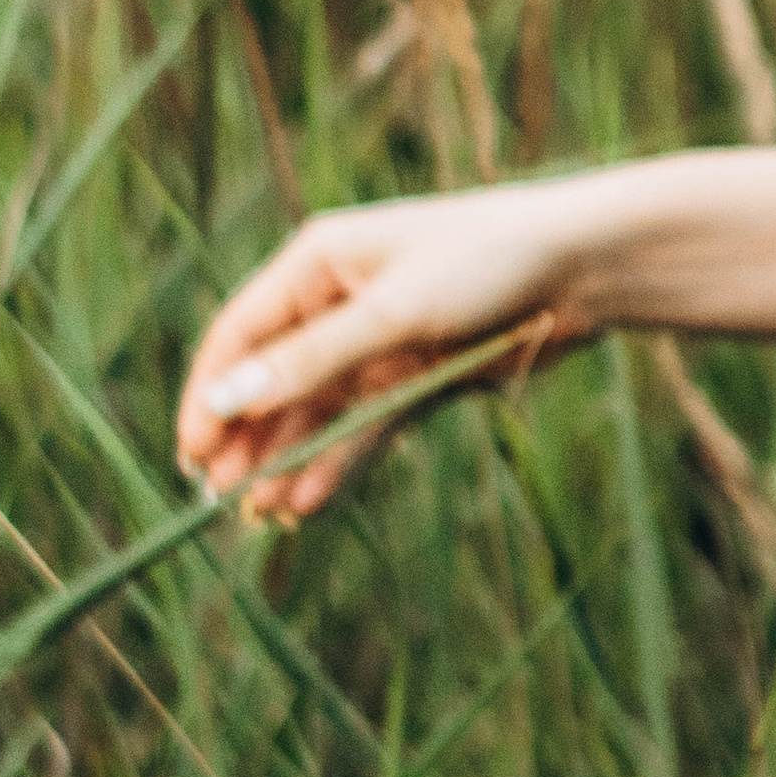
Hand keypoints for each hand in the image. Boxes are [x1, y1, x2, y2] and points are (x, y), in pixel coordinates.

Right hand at [177, 183, 589, 523]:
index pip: (241, 333)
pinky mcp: (415, 376)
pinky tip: (309, 501)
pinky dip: (336, 461)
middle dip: (244, 439)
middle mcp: (339, 301)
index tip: (191, 455)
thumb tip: (225, 401)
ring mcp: (377, 343)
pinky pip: (361, 427)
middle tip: (219, 501)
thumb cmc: (488, 262)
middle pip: (272, 380)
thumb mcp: (394, 312)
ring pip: (315, 412)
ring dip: (288, 459)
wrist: (585, 267)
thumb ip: (311, 360)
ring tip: (262, 514)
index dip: (210, 394)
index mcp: (319, 263)